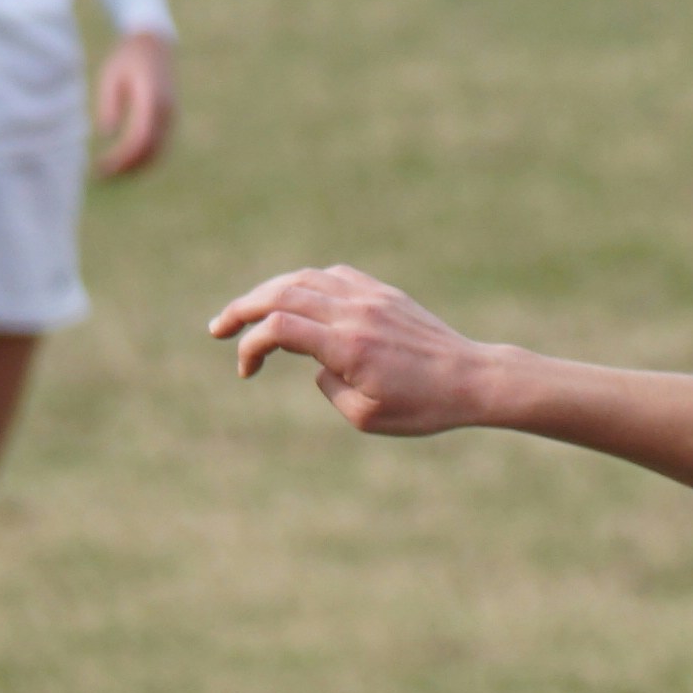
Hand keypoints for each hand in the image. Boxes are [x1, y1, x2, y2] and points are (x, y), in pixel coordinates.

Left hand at [89, 33, 170, 180]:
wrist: (154, 44)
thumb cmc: (127, 57)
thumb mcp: (112, 76)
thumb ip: (110, 104)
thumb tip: (107, 134)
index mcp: (153, 102)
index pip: (140, 140)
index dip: (122, 157)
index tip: (102, 166)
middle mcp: (167, 114)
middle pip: (151, 152)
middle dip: (128, 167)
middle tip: (102, 175)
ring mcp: (171, 118)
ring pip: (158, 153)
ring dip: (136, 166)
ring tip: (112, 172)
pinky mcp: (169, 120)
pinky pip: (159, 146)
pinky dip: (144, 158)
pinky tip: (126, 162)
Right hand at [208, 266, 498, 435]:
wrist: (474, 380)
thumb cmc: (425, 407)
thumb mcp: (367, 417)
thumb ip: (327, 386)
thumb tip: (314, 361)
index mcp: (348, 347)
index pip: (278, 329)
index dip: (250, 346)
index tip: (247, 371)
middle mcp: (354, 313)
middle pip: (279, 294)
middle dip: (241, 310)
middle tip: (218, 328)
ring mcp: (369, 297)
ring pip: (302, 279)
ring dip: (266, 292)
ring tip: (247, 311)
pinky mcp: (382, 292)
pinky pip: (332, 275)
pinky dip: (303, 283)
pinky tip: (293, 299)